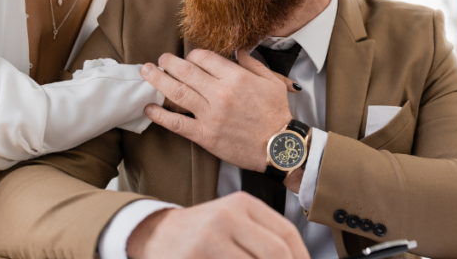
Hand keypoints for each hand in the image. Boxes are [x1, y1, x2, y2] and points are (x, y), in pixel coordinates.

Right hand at [127, 192, 308, 258]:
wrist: (154, 235)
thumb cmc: (203, 233)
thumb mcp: (234, 223)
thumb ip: (264, 237)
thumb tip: (297, 258)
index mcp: (243, 203)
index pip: (286, 233)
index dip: (302, 256)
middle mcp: (228, 216)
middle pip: (276, 252)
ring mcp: (210, 237)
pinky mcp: (195, 255)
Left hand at [143, 49, 292, 171]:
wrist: (279, 147)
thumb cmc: (277, 114)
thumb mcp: (272, 82)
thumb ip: (253, 64)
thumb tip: (239, 51)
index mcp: (236, 78)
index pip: (204, 58)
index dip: (192, 55)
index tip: (188, 58)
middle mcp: (220, 93)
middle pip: (186, 71)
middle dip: (169, 62)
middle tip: (160, 60)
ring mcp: (211, 115)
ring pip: (177, 93)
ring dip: (158, 80)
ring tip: (147, 72)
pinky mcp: (205, 135)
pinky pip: (177, 123)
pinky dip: (160, 115)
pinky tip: (149, 107)